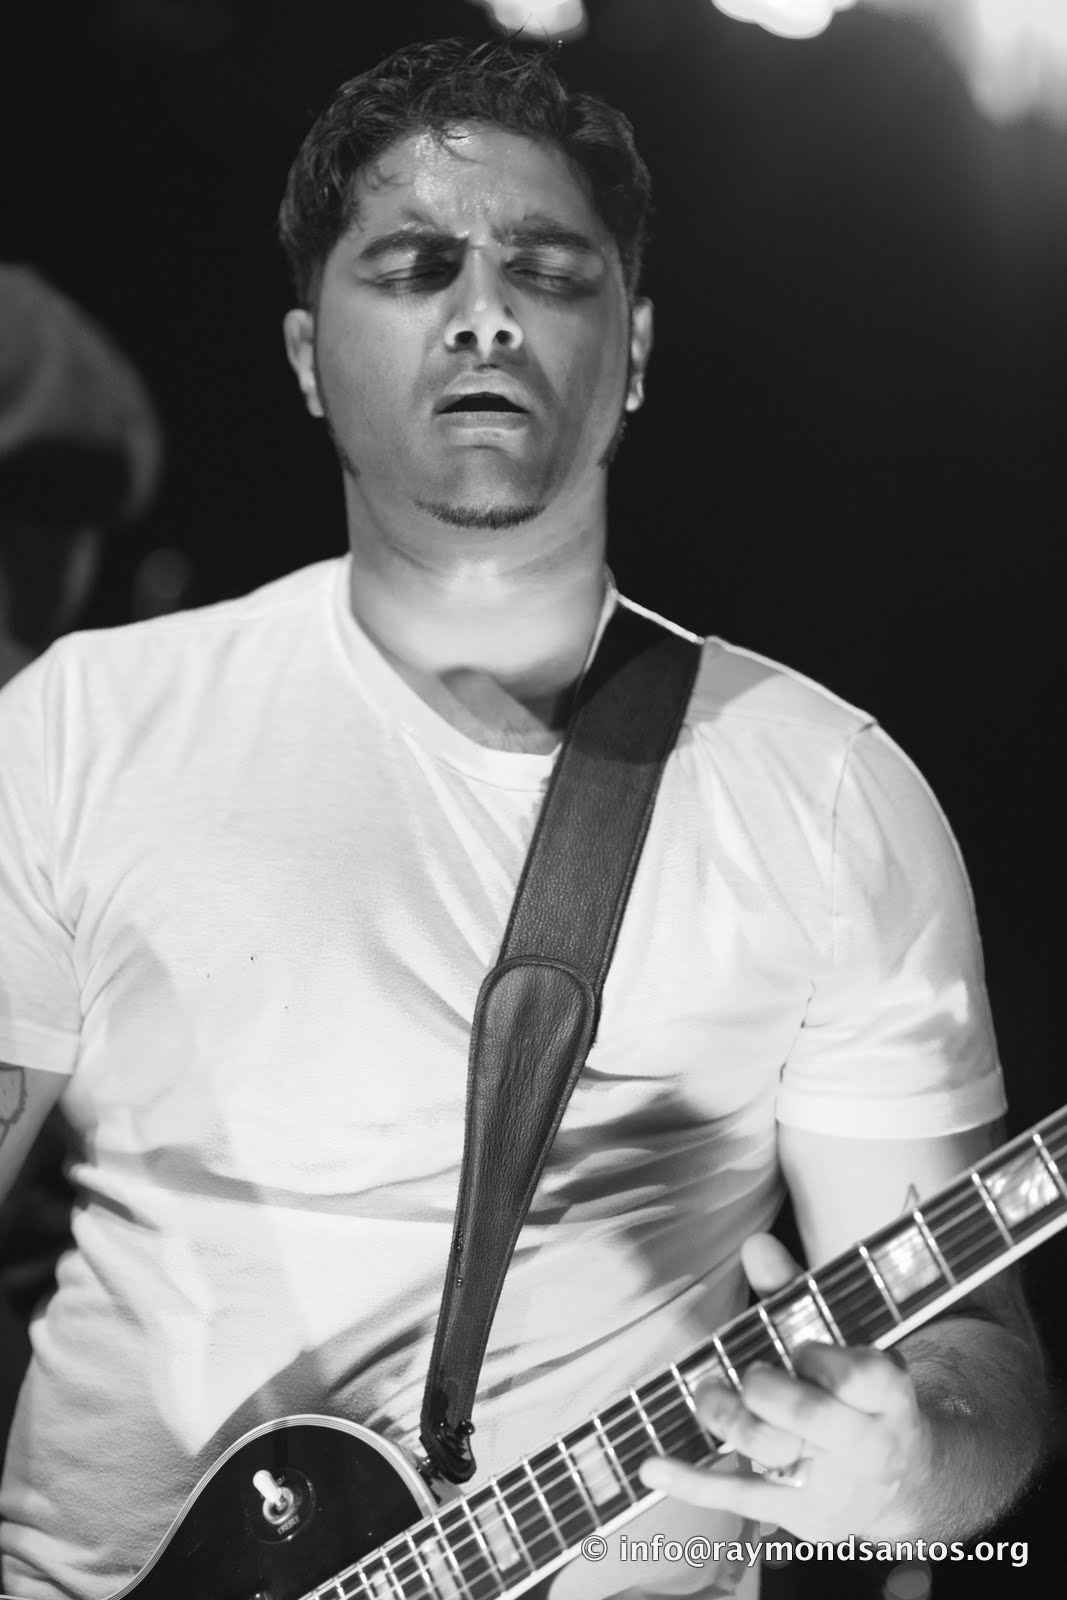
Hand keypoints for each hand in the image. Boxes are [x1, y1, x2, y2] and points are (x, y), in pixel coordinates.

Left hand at [639, 1233, 934, 1540]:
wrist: (904, 1487)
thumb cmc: (860, 1396)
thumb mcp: (847, 1344)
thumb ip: (797, 1295)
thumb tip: (755, 1245)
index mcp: (887, 1396)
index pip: (858, 1376)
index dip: (822, 1359)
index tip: (801, 1348)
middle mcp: (866, 1446)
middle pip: (811, 1418)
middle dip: (769, 1390)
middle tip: (751, 1375)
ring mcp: (830, 1485)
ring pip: (771, 1454)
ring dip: (727, 1418)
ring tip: (707, 1394)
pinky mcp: (795, 1514)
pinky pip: (737, 1498)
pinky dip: (689, 1481)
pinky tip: (650, 1467)